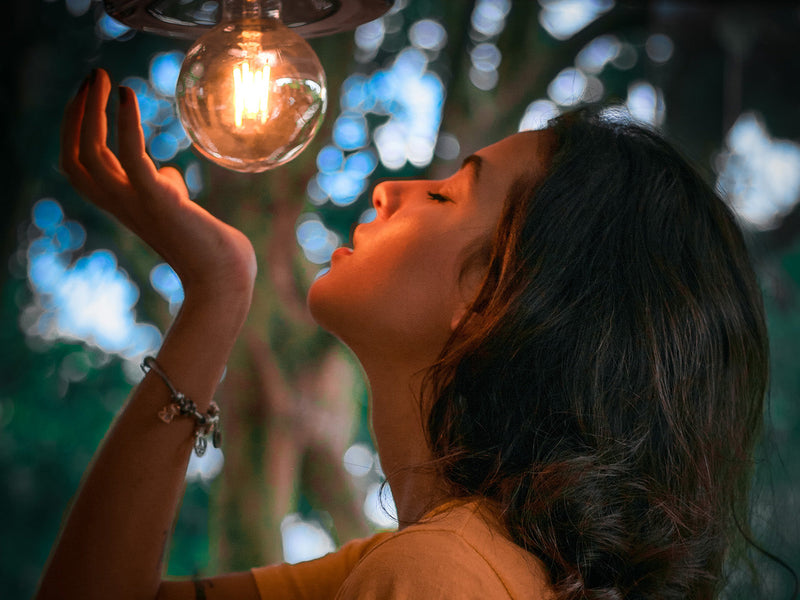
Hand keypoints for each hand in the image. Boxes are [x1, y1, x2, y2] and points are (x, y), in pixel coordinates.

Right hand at [60, 69, 255, 302]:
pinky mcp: (159, 200)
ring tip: (104, 78)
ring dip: (91, 112)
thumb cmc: (209, 247)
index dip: (77, 130)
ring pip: (90, 155)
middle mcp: (120, 206)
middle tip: (94, 76)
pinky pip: (130, 157)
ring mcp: (136, 204)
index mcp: (123, 206)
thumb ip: (164, 187)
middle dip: (77, 113)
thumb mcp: (179, 208)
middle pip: (76, 156)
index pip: (82, 164)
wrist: (226, 279)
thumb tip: (165, 172)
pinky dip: (125, 124)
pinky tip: (128, 95)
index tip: (91, 95)